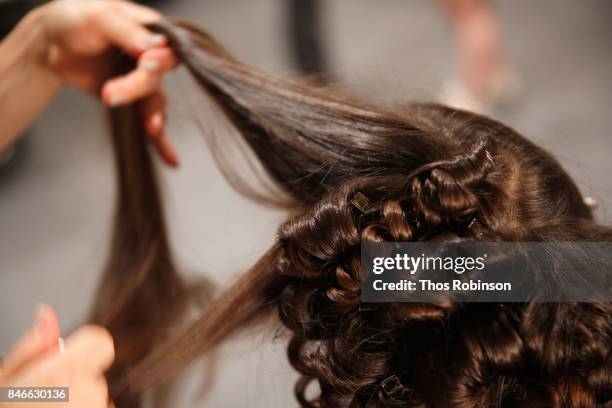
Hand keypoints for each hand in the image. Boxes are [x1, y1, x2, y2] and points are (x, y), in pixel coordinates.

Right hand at [0, 305, 114, 407]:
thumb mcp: (4, 380)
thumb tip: (46, 314)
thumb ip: (30, 347)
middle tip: (42, 398)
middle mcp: (86, 392)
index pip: (99, 342)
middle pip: (94, 372)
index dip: (84, 347)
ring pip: (96, 397)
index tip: (65, 361)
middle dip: (73, 380)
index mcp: (60, 373)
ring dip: (78, 402)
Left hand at [37, 0, 177, 165]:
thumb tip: (158, 46)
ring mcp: (143, 80)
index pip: (167, 50)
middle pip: (157, 79)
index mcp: (151, 31)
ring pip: (154, 102)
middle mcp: (152, 57)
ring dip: (148, 116)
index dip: (159, 61)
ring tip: (141, 123)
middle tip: (109, 93)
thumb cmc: (74, 19)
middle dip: (136, 88)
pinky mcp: (133, 100)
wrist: (53, 43)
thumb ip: (128, 30)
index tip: (146, 64)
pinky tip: (170, 158)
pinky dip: (161, 142)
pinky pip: (150, 120)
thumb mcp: (98, 16)